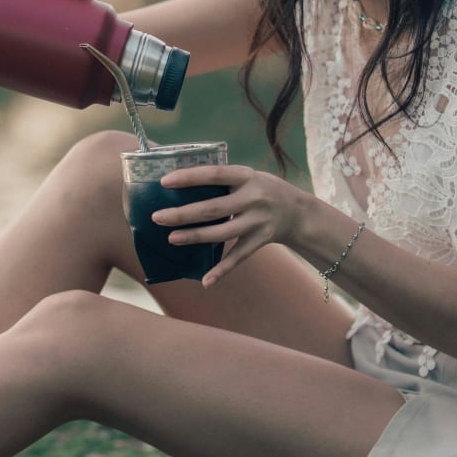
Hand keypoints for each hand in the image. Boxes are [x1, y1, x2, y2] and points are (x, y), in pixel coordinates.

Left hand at [149, 164, 314, 286]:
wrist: (298, 212)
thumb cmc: (261, 190)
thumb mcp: (247, 176)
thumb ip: (222, 181)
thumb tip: (180, 186)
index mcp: (247, 176)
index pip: (214, 174)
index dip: (189, 177)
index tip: (164, 182)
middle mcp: (254, 198)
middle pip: (213, 208)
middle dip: (183, 214)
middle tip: (157, 217)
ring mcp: (258, 221)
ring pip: (222, 233)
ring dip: (195, 237)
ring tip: (171, 238)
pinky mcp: (261, 240)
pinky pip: (238, 257)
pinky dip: (222, 271)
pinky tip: (205, 281)